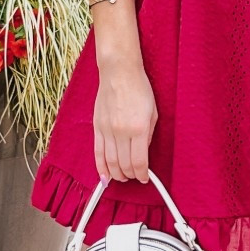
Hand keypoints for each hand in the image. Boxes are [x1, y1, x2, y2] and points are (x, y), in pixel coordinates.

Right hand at [93, 56, 156, 182]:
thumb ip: (147, 136)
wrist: (119, 72)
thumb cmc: (139, 89)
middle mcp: (121, 132)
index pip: (139, 162)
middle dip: (130, 176)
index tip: (145, 177)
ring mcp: (107, 130)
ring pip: (110, 162)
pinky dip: (100, 167)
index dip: (142, 174)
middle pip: (124, 165)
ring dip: (116, 174)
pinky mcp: (97, 127)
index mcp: (138, 129)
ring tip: (122, 178)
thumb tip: (143, 154)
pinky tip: (104, 176)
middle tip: (134, 177)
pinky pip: (97, 152)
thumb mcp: (153, 113)